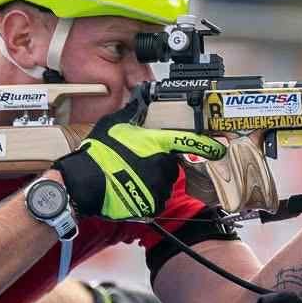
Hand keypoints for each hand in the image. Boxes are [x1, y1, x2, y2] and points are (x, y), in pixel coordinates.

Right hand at [54, 98, 225, 220]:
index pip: (188, 142)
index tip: (219, 148)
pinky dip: (145, 196)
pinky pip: (155, 199)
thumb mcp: (113, 124)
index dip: (206, 145)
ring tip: (129, 177)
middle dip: (158, 163)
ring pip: (163, 183)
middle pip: (170, 164)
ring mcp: (158, 187)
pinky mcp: (151, 205)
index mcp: (156, 144)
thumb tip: (140, 97)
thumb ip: (132, 112)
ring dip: (151, 180)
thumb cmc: (97, 153)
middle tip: (136, 162)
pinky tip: (129, 189)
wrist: (83, 184)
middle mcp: (162, 166)